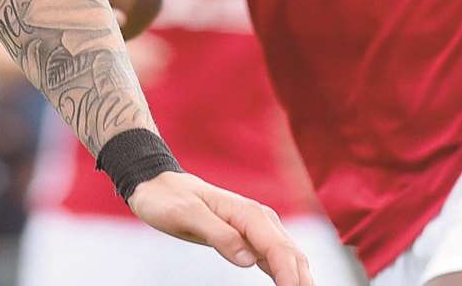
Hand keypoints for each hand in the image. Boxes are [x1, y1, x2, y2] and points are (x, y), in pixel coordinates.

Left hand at [126, 171, 313, 284]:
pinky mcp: (251, 238)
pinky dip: (287, 274)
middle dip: (302, 281)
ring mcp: (258, 228)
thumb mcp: (185, 215)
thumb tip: (248, 258)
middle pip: (292, 255)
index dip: (291, 277)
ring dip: (299, 279)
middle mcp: (260, 219)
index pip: (279, 250)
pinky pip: (277, 258)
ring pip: (290, 258)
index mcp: (248, 214)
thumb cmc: (169, 199)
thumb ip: (218, 234)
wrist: (160, 186)